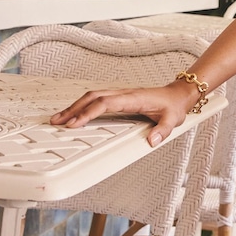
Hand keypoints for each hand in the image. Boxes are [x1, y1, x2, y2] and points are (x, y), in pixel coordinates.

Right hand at [50, 80, 195, 146]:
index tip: (74, 123)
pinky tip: (76, 113)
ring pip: (93, 96)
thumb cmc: (174, 106)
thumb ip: (163, 131)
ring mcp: (121, 94)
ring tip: (59, 118)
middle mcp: (124, 94)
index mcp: (133, 98)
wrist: (178, 94)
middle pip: (93, 97)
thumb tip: (152, 141)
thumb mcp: (172, 120)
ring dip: (76, 106)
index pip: (105, 103)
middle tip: (57, 122)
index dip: (88, 112)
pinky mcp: (120, 98)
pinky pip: (98, 99)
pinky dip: (84, 105)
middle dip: (74, 109)